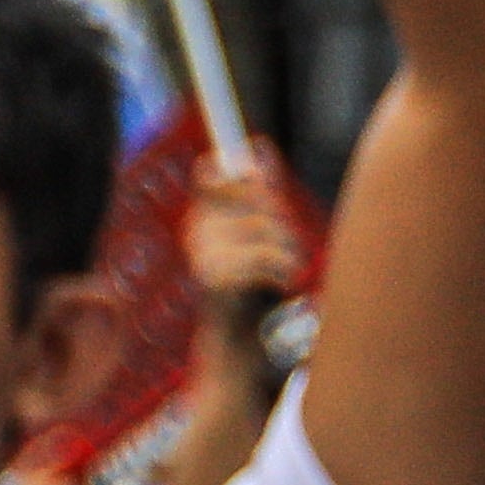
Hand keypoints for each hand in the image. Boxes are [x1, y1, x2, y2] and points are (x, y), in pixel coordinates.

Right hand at [184, 152, 304, 331]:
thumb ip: (259, 190)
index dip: (242, 176)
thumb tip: (258, 145)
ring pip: (264, 228)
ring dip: (288, 249)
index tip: (263, 185)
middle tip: (288, 246)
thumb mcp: (261, 231)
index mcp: (204, 217)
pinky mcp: (213, 279)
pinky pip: (263, 257)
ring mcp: (202, 255)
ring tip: (288, 270)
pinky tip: (281, 285)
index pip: (213, 176)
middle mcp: (196, 232)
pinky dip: (282, 271)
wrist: (243, 339)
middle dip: (281, 218)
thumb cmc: (257, 283)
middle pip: (254, 197)